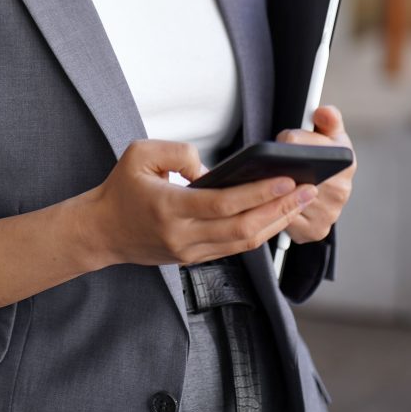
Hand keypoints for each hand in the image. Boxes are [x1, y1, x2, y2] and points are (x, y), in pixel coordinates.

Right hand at [85, 139, 317, 267]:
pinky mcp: (194, 258)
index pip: (224, 204)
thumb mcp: (140, 153)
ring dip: (276, 222)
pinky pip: (235, 248)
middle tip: (308, 189)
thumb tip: (210, 170)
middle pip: (242, 228)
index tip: (286, 179)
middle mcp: (183, 237)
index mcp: (169, 209)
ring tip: (300, 201)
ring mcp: (190, 252)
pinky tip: (276, 215)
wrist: (102, 231)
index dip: (259, 193)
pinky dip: (259, 232)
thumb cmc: (121, 188)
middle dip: (280, 209)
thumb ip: (178, 152)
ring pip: (244, 243)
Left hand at [276, 105, 355, 244]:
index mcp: (346, 161)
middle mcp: (341, 190)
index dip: (286, 140)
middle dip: (276, 164)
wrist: (330, 193)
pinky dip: (274, 209)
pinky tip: (274, 200)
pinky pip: (283, 219)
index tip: (283, 140)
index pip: (296, 143)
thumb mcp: (330, 134)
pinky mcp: (314, 231)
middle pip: (289, 172)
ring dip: (271, 188)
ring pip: (284, 196)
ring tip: (269, 178)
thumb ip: (328, 118)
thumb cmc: (327, 157)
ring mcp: (328, 213)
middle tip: (272, 161)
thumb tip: (324, 112)